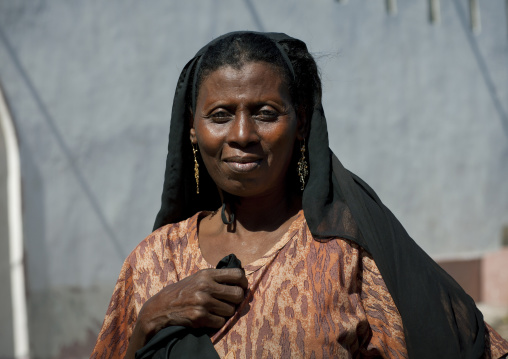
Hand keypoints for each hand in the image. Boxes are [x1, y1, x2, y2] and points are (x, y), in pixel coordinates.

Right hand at [125, 268, 246, 357]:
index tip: (242, 287)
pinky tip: (208, 318)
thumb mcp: (198, 277)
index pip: (237, 274)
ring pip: (231, 310)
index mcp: (207, 274)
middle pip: (238, 294)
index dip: (243, 282)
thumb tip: (240, 280)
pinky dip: (217, 322)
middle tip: (231, 302)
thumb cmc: (183, 291)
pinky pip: (220, 322)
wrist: (161, 307)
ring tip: (215, 310)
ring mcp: (203, 302)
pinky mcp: (199, 316)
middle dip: (237, 300)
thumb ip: (216, 278)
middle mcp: (206, 286)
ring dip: (226, 312)